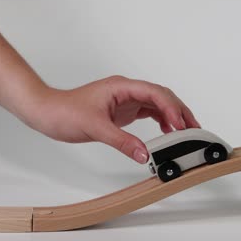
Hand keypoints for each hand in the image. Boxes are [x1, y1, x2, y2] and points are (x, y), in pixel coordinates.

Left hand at [24, 75, 200, 163]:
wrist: (48, 113)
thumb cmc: (65, 111)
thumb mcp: (95, 127)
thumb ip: (122, 141)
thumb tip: (144, 154)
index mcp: (121, 86)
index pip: (154, 93)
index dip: (171, 108)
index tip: (180, 125)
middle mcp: (126, 90)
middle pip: (161, 96)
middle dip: (179, 110)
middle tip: (192, 128)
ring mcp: (125, 100)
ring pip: (156, 104)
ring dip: (172, 116)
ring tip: (185, 131)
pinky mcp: (122, 111)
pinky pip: (148, 112)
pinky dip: (160, 120)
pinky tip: (166, 130)